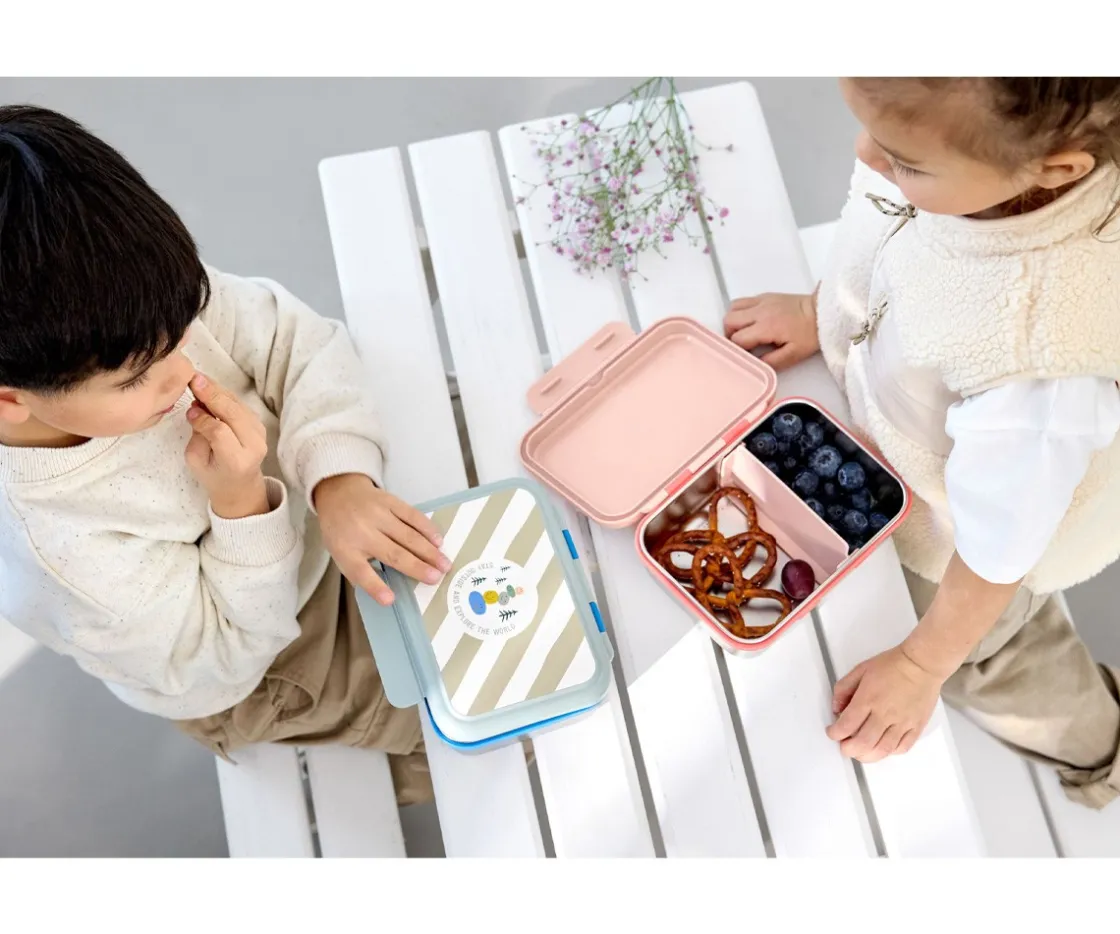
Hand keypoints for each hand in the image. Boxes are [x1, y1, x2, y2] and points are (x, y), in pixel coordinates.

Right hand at [185, 373, 269, 519]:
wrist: (240, 485)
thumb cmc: (214, 475)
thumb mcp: (197, 461)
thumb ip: (197, 436)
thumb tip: (197, 408)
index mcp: (237, 461)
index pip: (221, 433)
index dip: (204, 419)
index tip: (190, 410)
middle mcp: (254, 446)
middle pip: (234, 414)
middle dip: (213, 395)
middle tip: (194, 379)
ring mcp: (260, 434)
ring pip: (238, 406)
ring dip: (218, 391)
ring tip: (198, 381)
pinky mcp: (259, 425)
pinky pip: (241, 405)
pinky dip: (224, 395)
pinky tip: (209, 388)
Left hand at [314, 473, 450, 605]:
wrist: (339, 492)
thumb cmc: (343, 531)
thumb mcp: (342, 554)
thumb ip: (361, 572)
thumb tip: (389, 594)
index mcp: (346, 550)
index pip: (360, 571)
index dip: (375, 586)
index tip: (390, 599)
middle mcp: (361, 532)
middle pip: (392, 554)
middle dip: (416, 567)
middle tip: (436, 578)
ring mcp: (377, 515)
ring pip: (407, 535)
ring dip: (428, 551)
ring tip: (444, 564)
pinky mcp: (390, 501)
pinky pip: (412, 516)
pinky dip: (427, 529)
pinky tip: (438, 541)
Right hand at [724, 292, 818, 369]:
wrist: (822, 311)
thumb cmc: (810, 333)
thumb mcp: (794, 355)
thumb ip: (772, 362)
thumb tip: (755, 364)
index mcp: (766, 327)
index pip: (738, 338)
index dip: (737, 349)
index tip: (744, 354)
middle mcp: (759, 311)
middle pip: (729, 321)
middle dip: (730, 334)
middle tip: (741, 344)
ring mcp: (761, 301)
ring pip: (732, 308)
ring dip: (733, 321)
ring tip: (744, 331)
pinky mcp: (765, 296)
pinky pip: (743, 301)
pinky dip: (740, 311)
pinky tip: (751, 321)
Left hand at [826, 645, 943, 762]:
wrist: (921, 664)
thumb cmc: (893, 665)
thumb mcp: (860, 670)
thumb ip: (843, 688)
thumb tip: (836, 707)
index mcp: (868, 699)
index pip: (846, 725)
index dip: (835, 734)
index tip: (833, 732)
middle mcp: (885, 713)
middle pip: (863, 743)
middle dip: (848, 750)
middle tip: (844, 746)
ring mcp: (902, 722)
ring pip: (882, 750)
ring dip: (867, 756)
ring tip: (860, 752)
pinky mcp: (916, 727)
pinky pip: (902, 748)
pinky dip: (889, 753)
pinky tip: (882, 748)